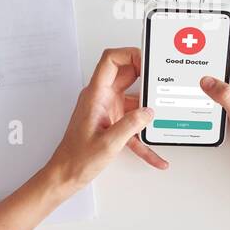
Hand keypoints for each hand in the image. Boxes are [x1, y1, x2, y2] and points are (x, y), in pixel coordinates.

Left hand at [45, 46, 167, 193]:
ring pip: (133, 100)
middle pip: (127, 76)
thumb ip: (131, 124)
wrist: (65, 175)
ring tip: (165, 116)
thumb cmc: (77, 159)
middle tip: (162, 82)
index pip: (111, 60)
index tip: (147, 62)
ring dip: (148, 110)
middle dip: (146, 77)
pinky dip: (144, 138)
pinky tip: (156, 155)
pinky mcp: (112, 124)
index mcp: (96, 95)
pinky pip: (133, 125)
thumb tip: (149, 112)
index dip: (129, 54)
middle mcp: (102, 98)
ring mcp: (107, 110)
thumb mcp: (109, 143)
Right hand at [200, 61, 229, 180]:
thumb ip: (226, 99)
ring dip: (216, 96)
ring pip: (226, 86)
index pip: (228, 64)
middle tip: (205, 98)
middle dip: (211, 83)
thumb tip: (208, 81)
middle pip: (225, 73)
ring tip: (215, 110)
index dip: (211, 70)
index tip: (198, 78)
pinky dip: (221, 105)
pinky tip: (221, 115)